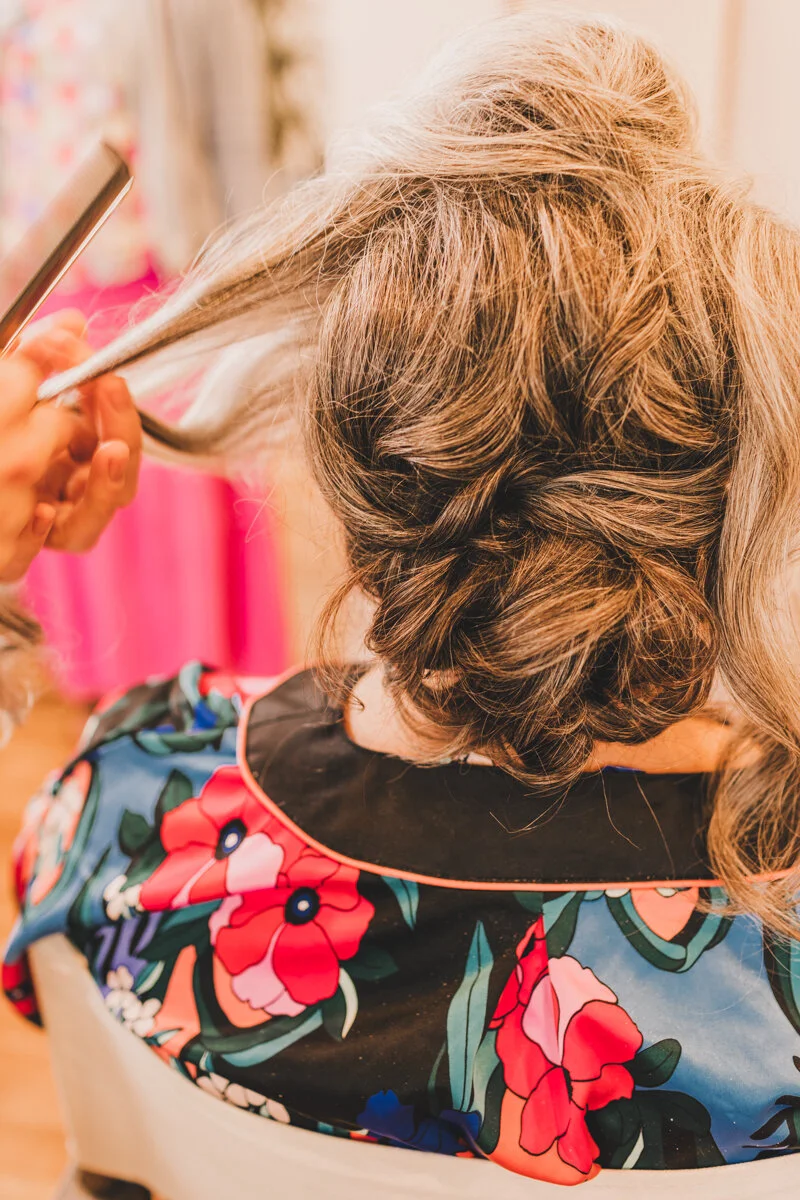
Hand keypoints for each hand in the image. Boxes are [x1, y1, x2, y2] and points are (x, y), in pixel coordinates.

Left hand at [0, 312, 141, 581]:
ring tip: (106, 453)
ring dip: (102, 490)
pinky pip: (33, 554)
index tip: (106, 371)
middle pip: (117, 485)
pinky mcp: (10, 554)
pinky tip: (40, 512)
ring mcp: (41, 528)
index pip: (115, 440)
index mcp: (72, 460)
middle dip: (122, 435)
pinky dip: (40, 535)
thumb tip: (72, 319)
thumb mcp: (8, 385)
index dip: (117, 408)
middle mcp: (64, 497)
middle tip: (108, 389)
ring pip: (85, 529)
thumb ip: (41, 358)